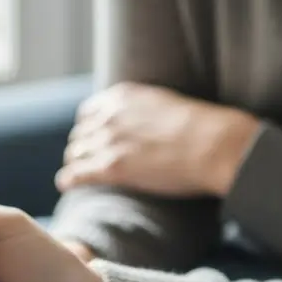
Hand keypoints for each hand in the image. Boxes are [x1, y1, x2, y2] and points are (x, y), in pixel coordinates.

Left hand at [56, 82, 260, 197]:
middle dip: (82, 148)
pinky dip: (69, 180)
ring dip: (76, 163)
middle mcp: (110, 115)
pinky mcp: (111, 167)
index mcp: (122, 96)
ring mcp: (108, 141)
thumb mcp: (166, 104)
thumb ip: (144, 110)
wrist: (214, 144)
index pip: (89, 112)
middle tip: (87, 161)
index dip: (89, 128)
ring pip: (75, 153)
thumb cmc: (203, 127)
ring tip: (77, 173)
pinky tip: (67, 185)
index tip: (93, 139)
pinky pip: (76, 174)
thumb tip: (144, 123)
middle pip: (80, 134)